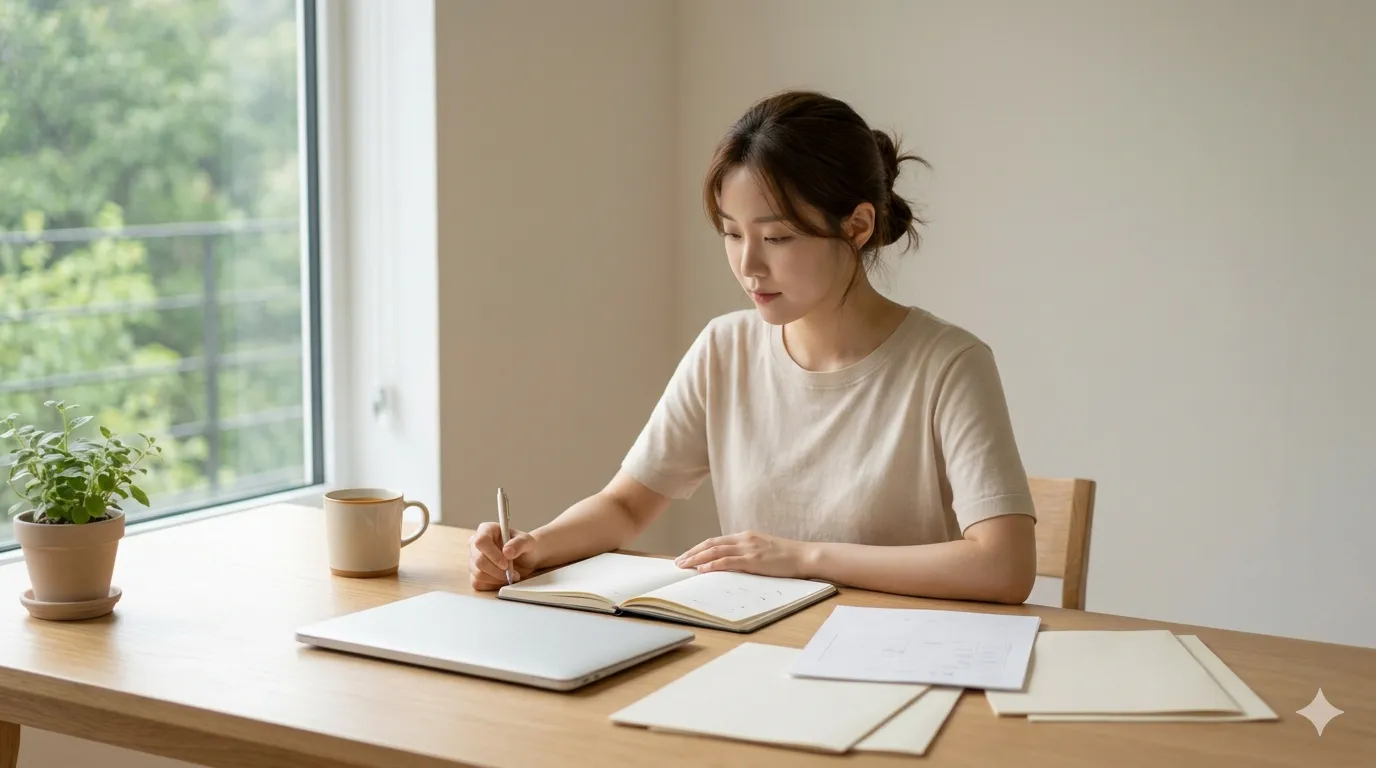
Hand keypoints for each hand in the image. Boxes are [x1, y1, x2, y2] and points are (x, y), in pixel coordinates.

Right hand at [468, 522, 538, 590]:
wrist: (525, 558)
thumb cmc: (524, 546)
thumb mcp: (528, 542)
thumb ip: (519, 544)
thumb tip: (507, 551)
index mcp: (486, 530)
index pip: (481, 541)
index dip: (492, 554)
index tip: (505, 564)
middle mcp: (475, 544)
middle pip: (478, 560)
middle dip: (497, 571)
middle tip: (513, 573)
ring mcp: (473, 559)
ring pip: (478, 574)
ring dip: (497, 579)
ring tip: (511, 576)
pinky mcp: (474, 573)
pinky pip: (478, 583)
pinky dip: (493, 584)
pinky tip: (503, 580)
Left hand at [674, 530, 811, 578]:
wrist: (804, 556)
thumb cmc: (786, 556)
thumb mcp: (763, 549)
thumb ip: (747, 552)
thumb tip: (731, 562)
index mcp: (745, 536)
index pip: (715, 541)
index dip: (698, 548)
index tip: (686, 555)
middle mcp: (744, 539)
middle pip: (711, 544)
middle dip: (692, 553)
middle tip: (678, 562)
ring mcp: (748, 548)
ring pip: (715, 551)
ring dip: (696, 559)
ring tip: (684, 566)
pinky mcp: (753, 560)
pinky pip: (728, 561)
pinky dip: (712, 564)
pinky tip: (702, 569)